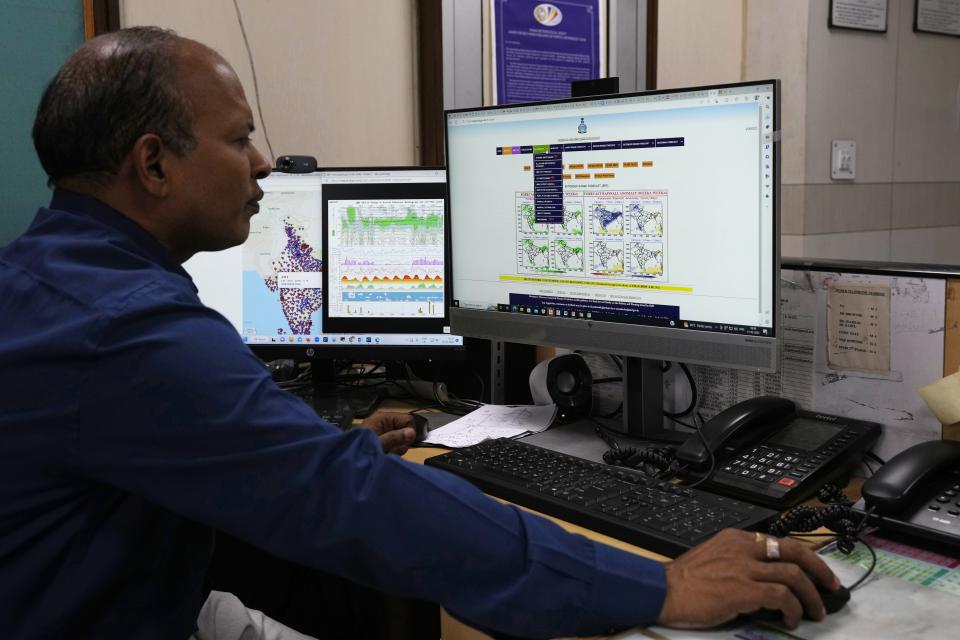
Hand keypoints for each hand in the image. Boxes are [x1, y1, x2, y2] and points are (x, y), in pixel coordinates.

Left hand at [359, 412, 416, 454]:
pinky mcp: (384, 439)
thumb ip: (395, 437)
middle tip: (392, 450)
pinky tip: (386, 454)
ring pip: (402, 439)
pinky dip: (393, 451)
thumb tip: (412, 432)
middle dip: (402, 443)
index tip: (403, 443)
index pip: (408, 420)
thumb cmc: (361, 448)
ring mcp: (385, 430)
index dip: (409, 432)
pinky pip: (396, 444)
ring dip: (397, 448)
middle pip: (406, 431)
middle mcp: (385, 422)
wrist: (348, 458)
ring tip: (387, 453)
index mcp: (384, 417)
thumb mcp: (379, 443)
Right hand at [656, 528, 840, 629]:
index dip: (804, 557)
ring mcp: (744, 568)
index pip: (779, 542)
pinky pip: (782, 596)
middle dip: (820, 569)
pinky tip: (791, 620)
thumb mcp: (713, 558)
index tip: (816, 571)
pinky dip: (793, 609)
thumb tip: (765, 581)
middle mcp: (743, 548)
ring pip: (793, 574)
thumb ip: (738, 561)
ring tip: (815, 611)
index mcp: (735, 538)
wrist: (663, 591)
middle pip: (794, 551)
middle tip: (832, 586)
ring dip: (811, 596)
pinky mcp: (743, 590)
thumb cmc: (684, 582)